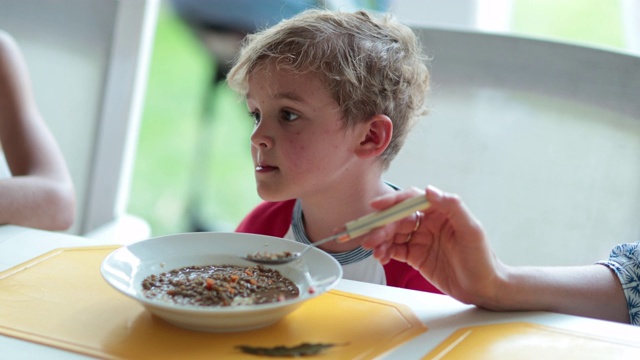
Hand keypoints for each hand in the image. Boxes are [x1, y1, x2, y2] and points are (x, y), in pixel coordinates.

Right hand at [361, 186, 505, 306]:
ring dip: (381, 240)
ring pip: (394, 234)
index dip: (393, 202)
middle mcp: (428, 222)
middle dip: (382, 227)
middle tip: (371, 239)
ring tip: (375, 252)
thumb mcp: (472, 230)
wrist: (484, 289)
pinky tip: (381, 257)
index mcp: (440, 211)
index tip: (377, 207)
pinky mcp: (416, 256)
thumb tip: (430, 190)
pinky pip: (395, 250)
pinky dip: (385, 252)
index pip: (412, 200)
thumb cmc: (482, 258)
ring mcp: (421, 239)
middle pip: (398, 218)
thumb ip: (452, 207)